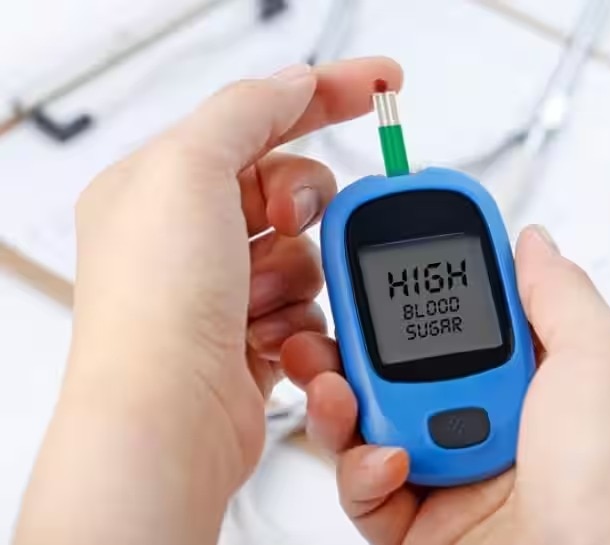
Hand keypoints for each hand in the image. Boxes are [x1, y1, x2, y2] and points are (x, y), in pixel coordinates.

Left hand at [15, 58, 401, 544]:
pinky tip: (270, 338)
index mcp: (160, 184)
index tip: (382, 86)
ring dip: (299, 274)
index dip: (323, 95)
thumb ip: (247, 111)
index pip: (256, 117)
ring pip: (307, 251)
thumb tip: (293, 81)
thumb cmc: (156, 308)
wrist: (169, 422)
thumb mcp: (190, 169)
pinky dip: (300, 319)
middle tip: (287, 220)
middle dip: (303, 205)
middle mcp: (187, 236)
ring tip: (262, 301)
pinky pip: (309, 305)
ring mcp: (219, 290)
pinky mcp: (249, 337)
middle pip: (288, 186)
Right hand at [282, 226, 609, 544]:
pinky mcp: (423, 529)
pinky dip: (363, 470)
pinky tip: (391, 461)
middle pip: (405, 365)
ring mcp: (458, 475)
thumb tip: (533, 243)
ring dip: (343, 400)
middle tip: (328, 321)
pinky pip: (367, 488)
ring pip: (372, 423)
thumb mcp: (603, 359)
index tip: (383, 250)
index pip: (470, 312)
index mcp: (542, 377)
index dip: (425, 279)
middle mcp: (498, 422)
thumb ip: (557, 293)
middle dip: (358, 339)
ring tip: (337, 388)